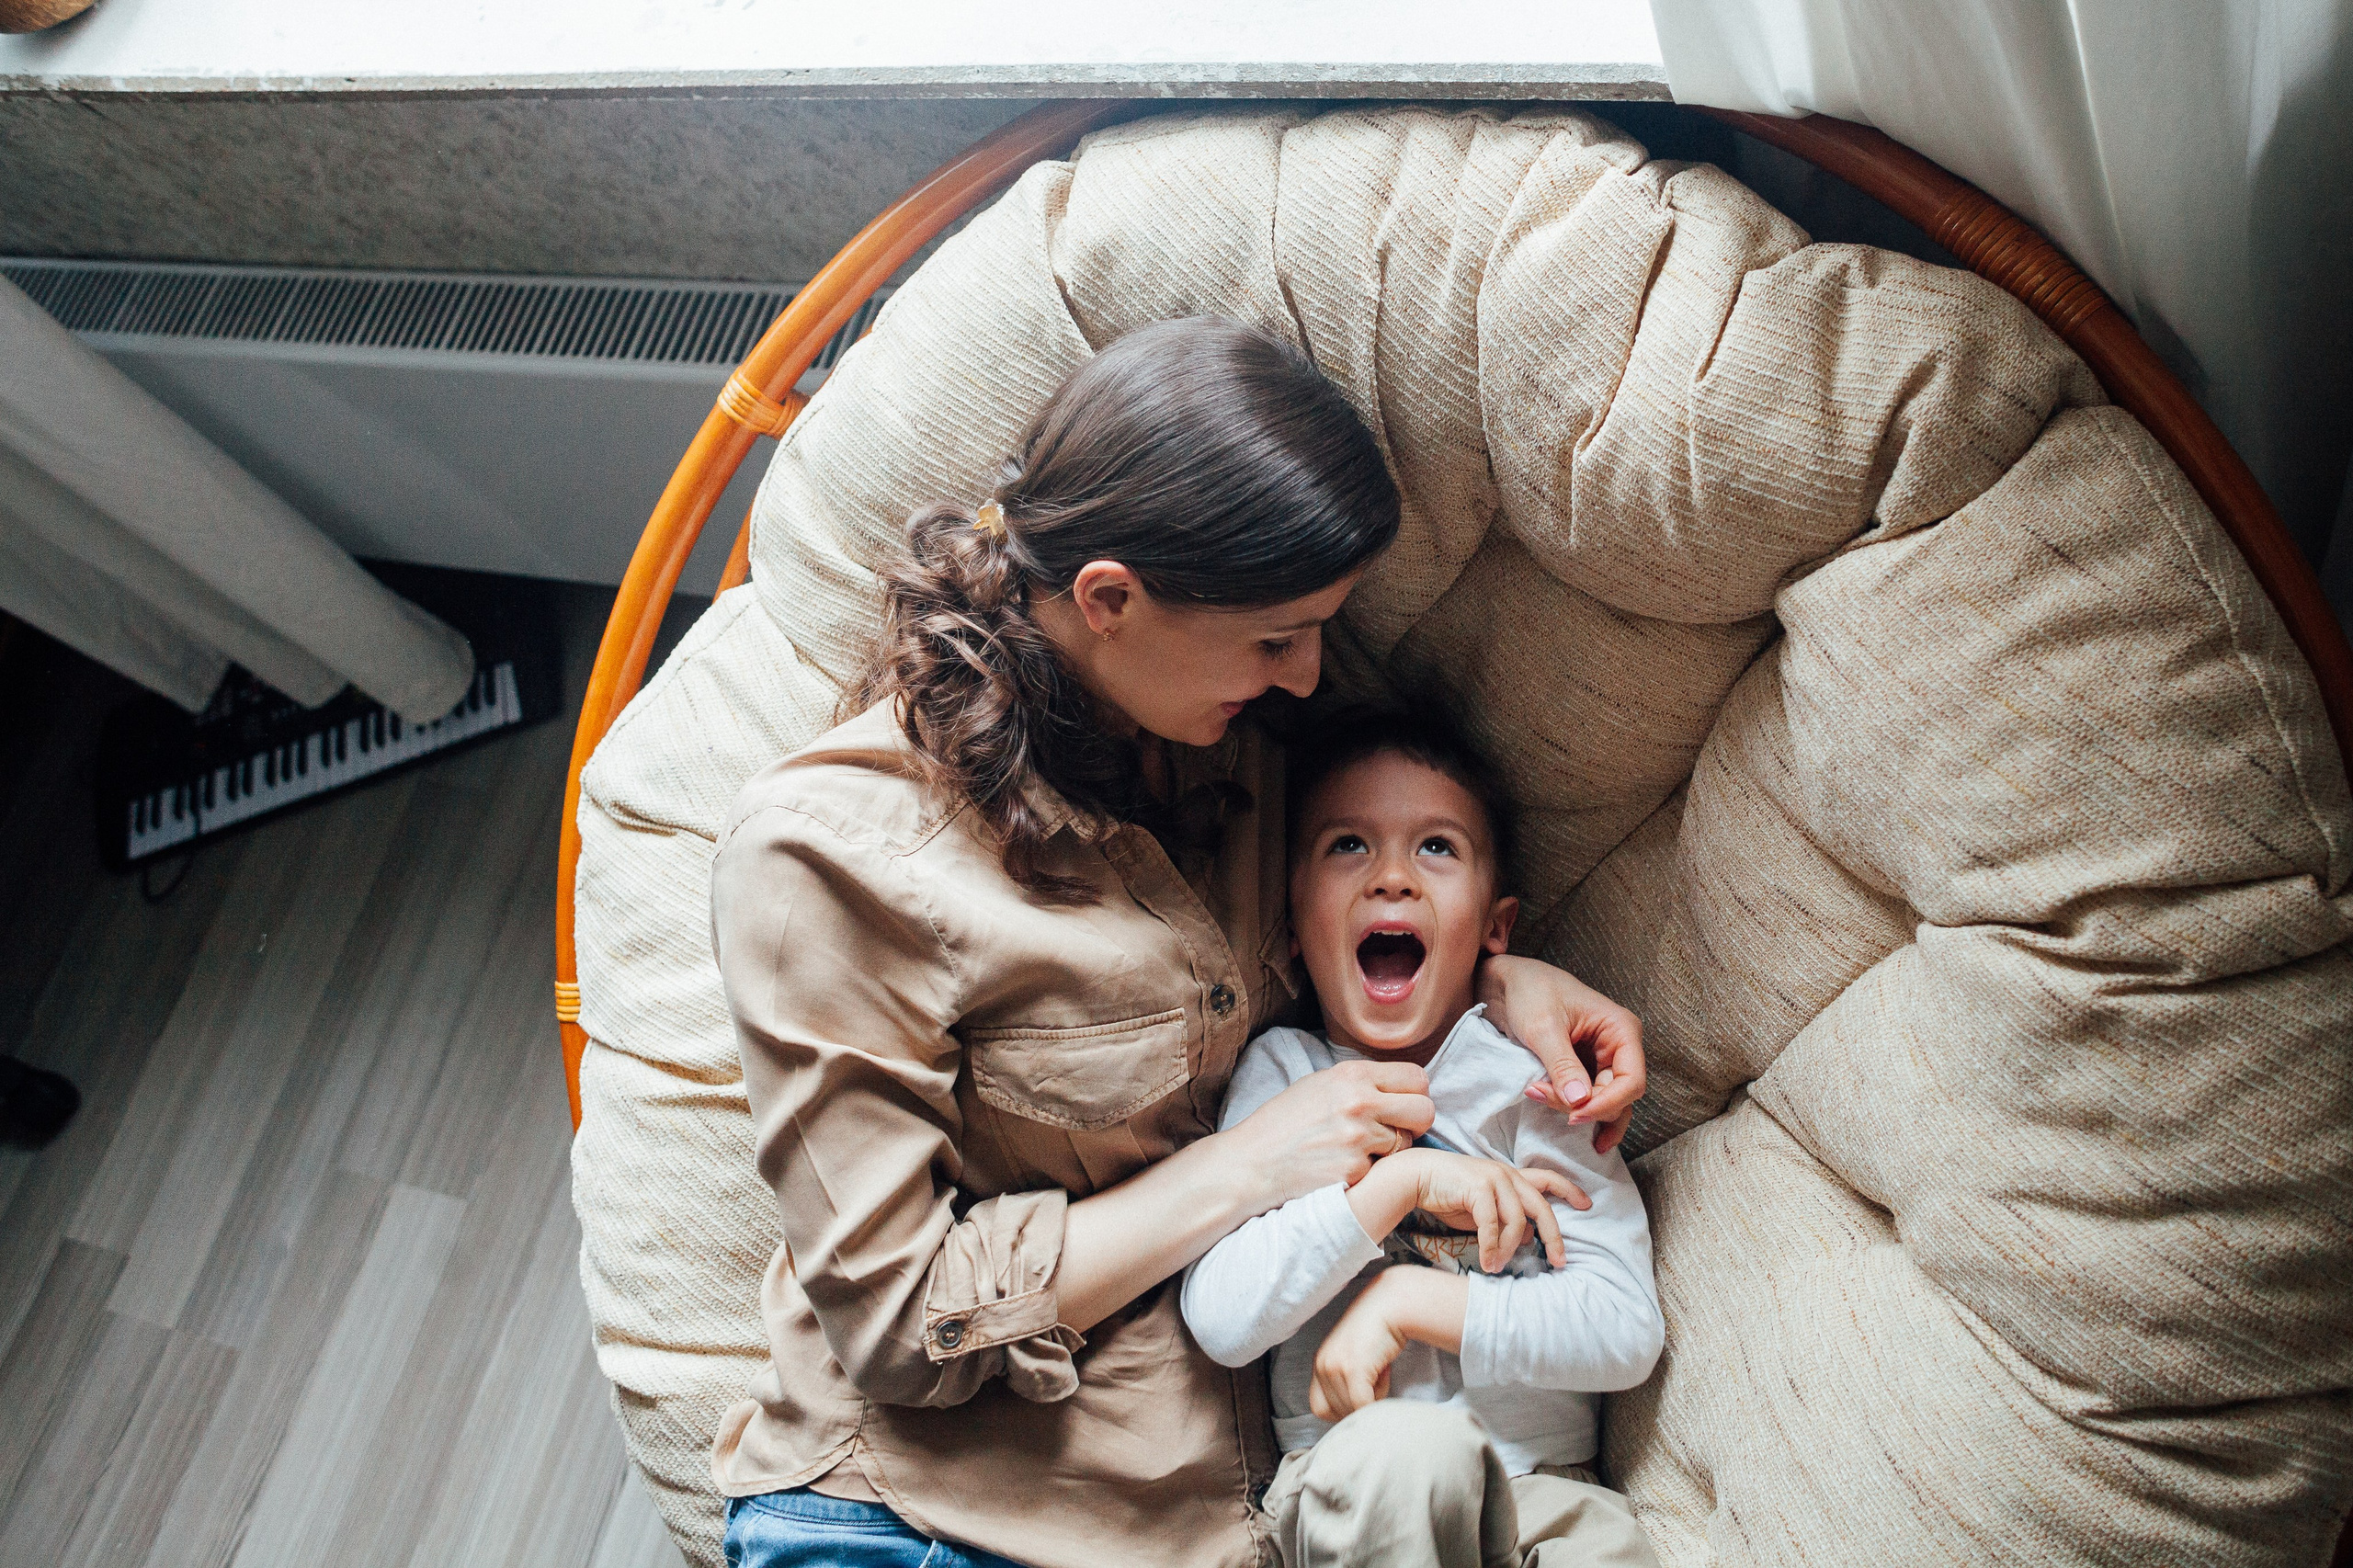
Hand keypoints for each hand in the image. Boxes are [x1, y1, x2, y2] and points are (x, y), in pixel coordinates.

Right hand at [1221, 1059, 1435, 1210]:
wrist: (1251, 1164)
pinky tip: (1343, 1169)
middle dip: (1414, 1124)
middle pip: (1424, 1110)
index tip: (1402, 1108)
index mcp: (1351, 1074)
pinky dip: (1369, 1173)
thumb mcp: (1319, 1086)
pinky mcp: (1354, 1169)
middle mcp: (1358, 1101)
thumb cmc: (1282, 1126)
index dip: (1413, 1095)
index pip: (1416, 1077)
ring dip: (1388, 1151)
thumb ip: (1359, 1083)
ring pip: (1405, 1144)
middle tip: (1393, 1133)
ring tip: (1355, 1152)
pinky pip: (1383, 1170)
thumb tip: (1397, 1088)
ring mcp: (1358, 1137)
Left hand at [1309, 1268, 1463, 1421]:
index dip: (1342, 1411)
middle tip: (1375, 1381)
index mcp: (1319, 1363)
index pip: (1319, 1408)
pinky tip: (1385, 1370)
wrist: (1391, 1305)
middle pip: (1334, 1413)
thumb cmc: (1378, 1331)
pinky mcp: (1351, 1368)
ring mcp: (1334, 1367)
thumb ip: (1345, 1380)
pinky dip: (1379, 1396)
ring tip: (1380, 1371)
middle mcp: (1321, 1365)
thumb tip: (1354, 1411)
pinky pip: (1363, 1404)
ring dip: (1371, 1398)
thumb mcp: (1352, 1357)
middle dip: (1358, 1405)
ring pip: (1351, 1409)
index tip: (1362, 1399)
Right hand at [1354, 1148, 1583, 1272]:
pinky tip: (1487, 1262)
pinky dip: (1492, 1247)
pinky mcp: (1478, 1188)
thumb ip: (1504, 1219)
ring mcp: (1493, 1179)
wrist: (1415, 1176)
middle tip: (1559, 1262)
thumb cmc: (1448, 1193)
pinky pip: (1492, 1225)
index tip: (1588, 1204)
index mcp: (1510, 1175)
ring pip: (1517, 1222)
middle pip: (1541, 1208)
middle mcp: (1506, 1174)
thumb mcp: (1482, 1209)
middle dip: (1554, 1237)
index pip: (1548, 1178)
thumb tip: (1527, 1238)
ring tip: (1498, 1268)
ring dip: (1509, 1251)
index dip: (1570, 1190)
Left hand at [1476, 955, 1647, 1153]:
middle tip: (1540, 1094)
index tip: (1575, 1114)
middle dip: (1583, 1105)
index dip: (1607, 1103)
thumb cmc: (1531, 991)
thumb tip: (1579, 1102)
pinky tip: (1552, 1109)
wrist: (1508, 983)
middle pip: (1618, 1096)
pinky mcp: (1584, 1070)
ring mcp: (1602, 1060)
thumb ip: (1563, 1065)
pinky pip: (1588, 1099)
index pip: (1632, 1081)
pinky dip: (1570, 1107)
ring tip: (1543, 1102)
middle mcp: (1618, 1048)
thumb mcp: (1544, 1028)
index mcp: (1621, 1030)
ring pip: (1605, 1103)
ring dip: (1577, 1111)